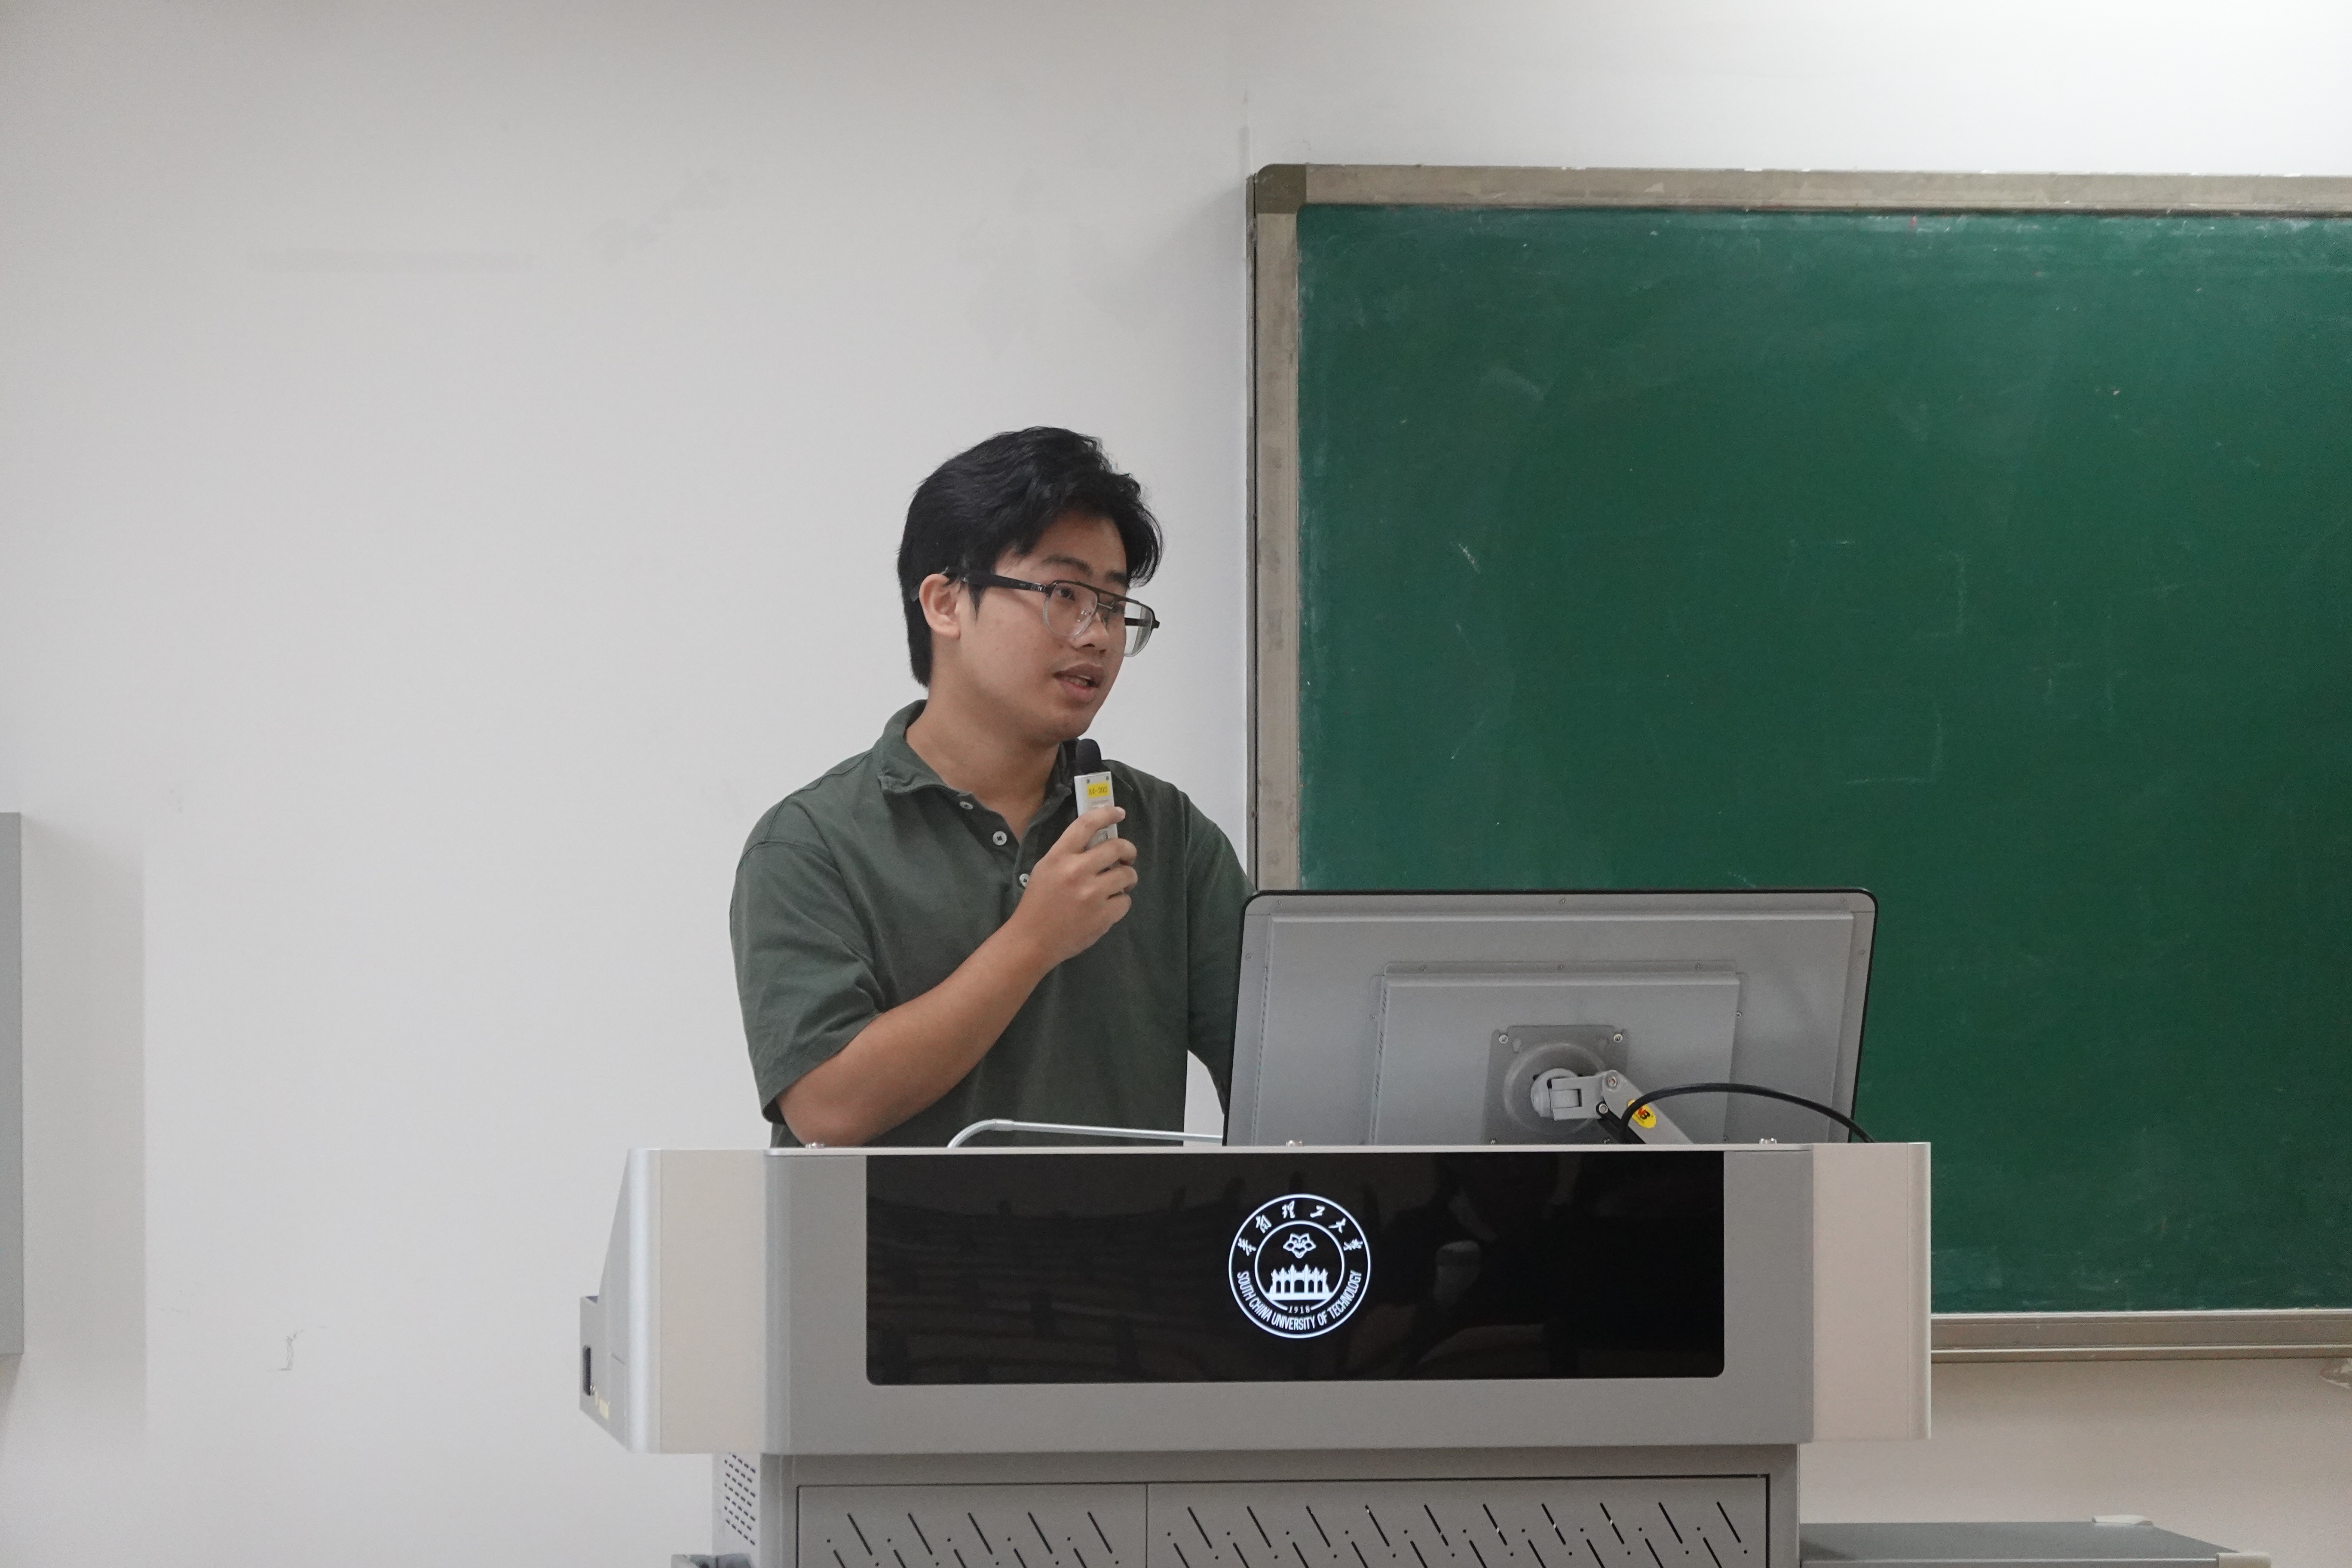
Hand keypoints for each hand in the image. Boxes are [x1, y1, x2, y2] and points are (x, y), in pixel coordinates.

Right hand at [1007, 805, 1137, 968]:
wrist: (1033, 940)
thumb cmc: (1037, 903)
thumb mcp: (1045, 869)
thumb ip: (1069, 853)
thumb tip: (1099, 840)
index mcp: (1059, 857)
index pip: (1086, 824)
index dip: (1106, 814)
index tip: (1118, 813)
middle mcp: (1077, 871)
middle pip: (1117, 847)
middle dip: (1128, 850)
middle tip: (1126, 856)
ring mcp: (1092, 895)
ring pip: (1127, 875)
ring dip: (1126, 878)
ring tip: (1117, 885)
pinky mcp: (1103, 916)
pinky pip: (1125, 901)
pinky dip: (1120, 903)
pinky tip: (1108, 906)